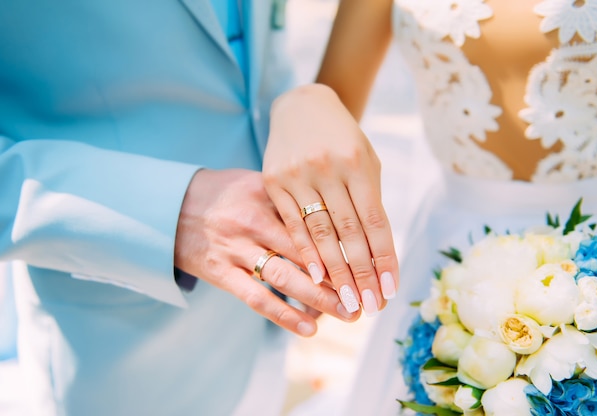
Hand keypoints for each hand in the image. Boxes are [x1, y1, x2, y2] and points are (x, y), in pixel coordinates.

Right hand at [174, 168, 358, 336]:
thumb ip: (291, 195)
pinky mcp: (219, 272)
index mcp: (266, 194)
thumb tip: (337, 210)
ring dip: (319, 298)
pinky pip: (255, 297)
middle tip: (369, 291)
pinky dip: (284, 315)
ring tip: (349, 313)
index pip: (313, 220)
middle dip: (340, 273)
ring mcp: (234, 248)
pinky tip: (309, 328)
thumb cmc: (222, 192)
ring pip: (285, 277)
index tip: (372, 258)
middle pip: (305, 250)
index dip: (344, 241)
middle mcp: (252, 221)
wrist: (168, 206)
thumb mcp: (255, 181)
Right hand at [262, 84, 398, 317]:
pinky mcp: (273, 181)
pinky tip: (316, 278)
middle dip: (361, 274)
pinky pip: (291, 224)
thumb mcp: (365, 160)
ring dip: (334, 273)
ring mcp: (297, 174)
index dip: (384, 258)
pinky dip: (305, 253)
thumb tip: (378, 252)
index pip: (375, 221)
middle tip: (369, 308)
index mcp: (358, 163)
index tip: (389, 291)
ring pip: (319, 234)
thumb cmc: (343, 139)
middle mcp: (328, 168)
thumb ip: (370, 200)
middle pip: (348, 233)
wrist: (302, 106)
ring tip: (346, 302)